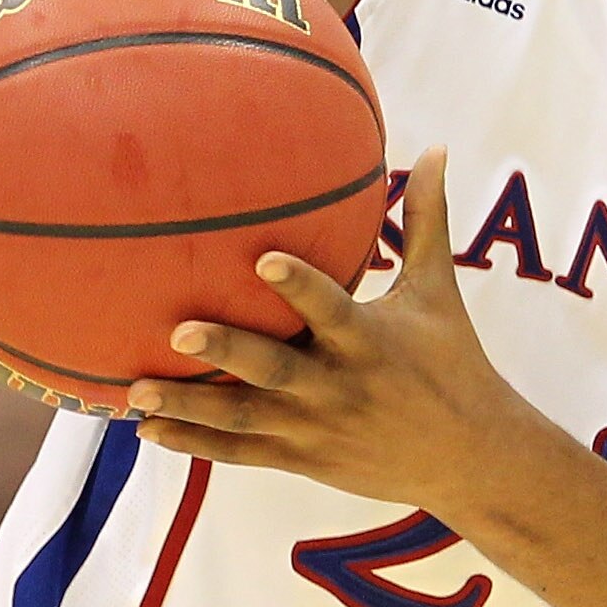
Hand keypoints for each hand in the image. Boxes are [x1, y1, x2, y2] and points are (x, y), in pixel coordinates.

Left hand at [128, 149, 525, 513]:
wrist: (472, 458)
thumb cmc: (454, 361)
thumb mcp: (439, 293)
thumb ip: (427, 221)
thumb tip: (437, 147)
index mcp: (373, 341)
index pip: (333, 310)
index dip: (300, 286)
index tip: (262, 257)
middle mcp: (342, 386)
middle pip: (278, 369)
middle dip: (229, 352)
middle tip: (179, 330)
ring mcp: (317, 427)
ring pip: (246, 417)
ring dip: (190, 406)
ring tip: (133, 390)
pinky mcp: (303, 458)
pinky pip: (241, 452)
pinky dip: (195, 443)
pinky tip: (145, 429)